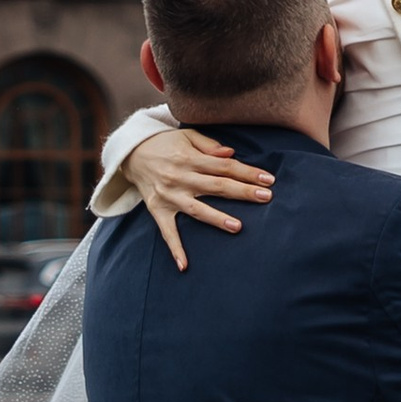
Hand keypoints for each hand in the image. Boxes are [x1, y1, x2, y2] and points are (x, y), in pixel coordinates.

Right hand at [125, 122, 274, 271]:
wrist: (131, 154)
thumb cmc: (165, 143)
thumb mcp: (187, 136)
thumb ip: (209, 145)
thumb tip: (231, 153)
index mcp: (190, 158)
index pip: (225, 166)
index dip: (248, 172)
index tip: (269, 179)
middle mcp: (180, 177)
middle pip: (217, 186)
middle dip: (243, 192)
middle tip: (266, 197)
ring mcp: (169, 196)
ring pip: (197, 209)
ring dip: (217, 218)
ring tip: (237, 226)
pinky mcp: (158, 210)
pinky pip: (167, 232)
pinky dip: (175, 248)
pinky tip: (184, 265)